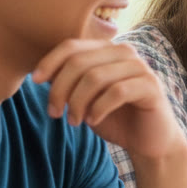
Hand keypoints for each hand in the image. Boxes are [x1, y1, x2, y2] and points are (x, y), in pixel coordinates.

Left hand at [32, 40, 183, 160]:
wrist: (149, 141)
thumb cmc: (115, 118)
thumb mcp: (85, 98)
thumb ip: (69, 82)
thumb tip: (41, 73)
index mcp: (107, 50)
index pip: (72, 46)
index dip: (50, 62)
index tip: (35, 81)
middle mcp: (125, 52)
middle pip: (80, 62)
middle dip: (60, 89)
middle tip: (54, 113)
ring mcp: (141, 68)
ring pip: (96, 77)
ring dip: (78, 102)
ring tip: (74, 122)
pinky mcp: (151, 87)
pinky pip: (117, 92)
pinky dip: (99, 108)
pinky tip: (93, 121)